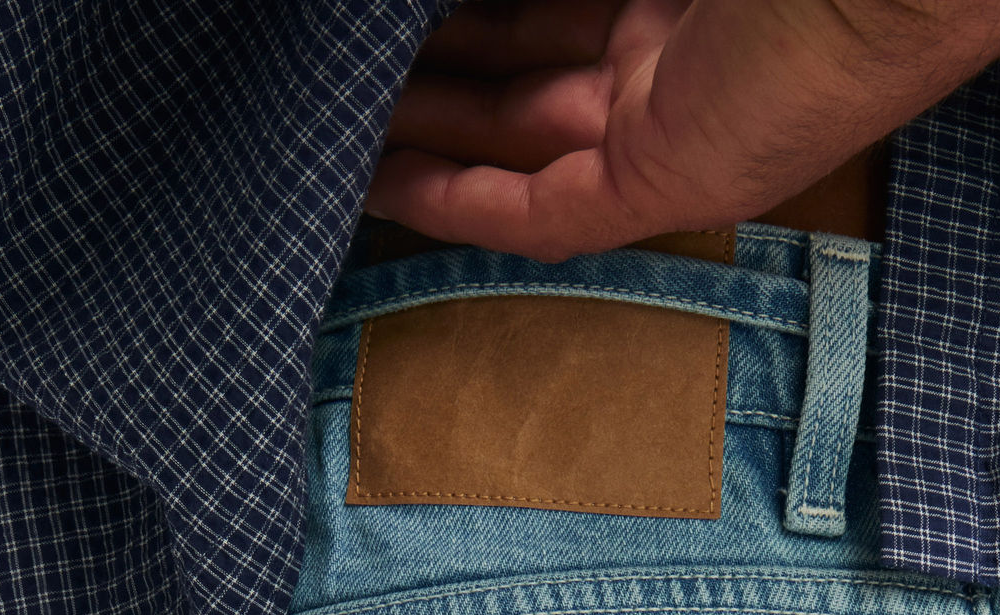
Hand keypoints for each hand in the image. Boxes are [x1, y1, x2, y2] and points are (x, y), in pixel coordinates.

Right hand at [367, 0, 999, 262]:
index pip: (544, 16)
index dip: (460, 22)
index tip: (388, 31)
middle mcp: (667, 62)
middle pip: (516, 74)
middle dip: (426, 79)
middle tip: (337, 89)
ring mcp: (663, 128)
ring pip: (513, 139)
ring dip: (423, 136)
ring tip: (332, 138)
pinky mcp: (663, 182)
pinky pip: (539, 210)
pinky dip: (459, 204)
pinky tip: (383, 195)